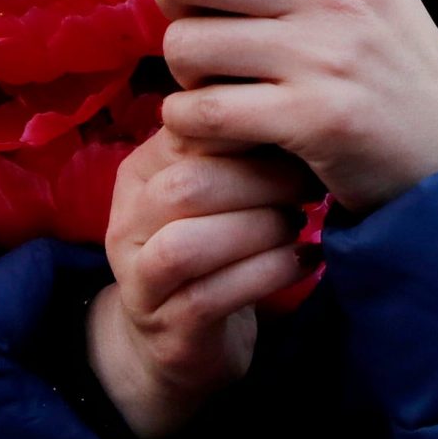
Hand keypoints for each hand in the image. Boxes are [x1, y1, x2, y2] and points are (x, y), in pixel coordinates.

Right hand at [86, 129, 314, 438]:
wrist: (179, 338)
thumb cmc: (215, 244)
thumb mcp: (217, 188)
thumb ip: (236, 150)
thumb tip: (296, 100)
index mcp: (139, 173)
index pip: (186, 132)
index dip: (247, 129)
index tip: (300, 133)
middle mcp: (127, 222)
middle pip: (186, 187)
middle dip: (261, 181)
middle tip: (310, 185)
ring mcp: (140, 279)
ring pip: (188, 245)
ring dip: (258, 230)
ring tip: (300, 225)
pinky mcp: (167, 327)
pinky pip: (212, 296)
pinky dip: (266, 274)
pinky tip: (304, 261)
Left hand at [140, 0, 437, 215]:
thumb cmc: (390, 70)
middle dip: (170, 0)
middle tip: (198, 25)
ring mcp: (327, 55)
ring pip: (184, 43)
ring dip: (184, 74)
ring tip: (223, 86)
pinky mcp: (314, 119)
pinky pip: (200, 110)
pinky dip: (192, 124)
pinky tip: (223, 130)